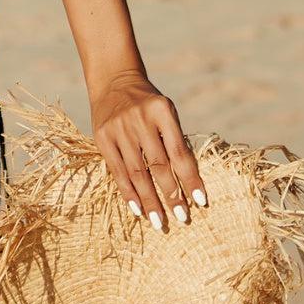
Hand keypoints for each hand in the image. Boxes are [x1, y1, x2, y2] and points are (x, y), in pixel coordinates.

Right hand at [89, 70, 206, 230]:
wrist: (114, 81)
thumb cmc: (148, 104)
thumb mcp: (165, 112)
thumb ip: (174, 141)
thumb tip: (186, 182)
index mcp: (162, 111)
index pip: (180, 152)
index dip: (191, 179)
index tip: (201, 202)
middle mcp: (140, 119)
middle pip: (158, 165)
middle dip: (172, 195)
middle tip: (182, 218)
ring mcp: (119, 128)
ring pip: (137, 172)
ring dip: (150, 200)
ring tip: (160, 222)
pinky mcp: (102, 137)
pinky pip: (117, 170)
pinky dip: (128, 192)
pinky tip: (138, 210)